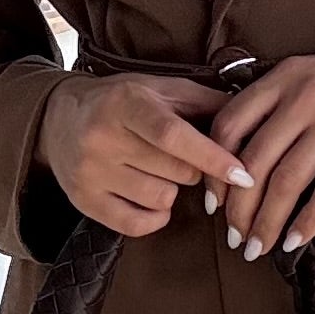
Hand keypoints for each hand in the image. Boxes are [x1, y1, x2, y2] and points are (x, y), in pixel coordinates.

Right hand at [36, 72, 252, 236]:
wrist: (60, 118)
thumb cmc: (123, 102)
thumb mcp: (160, 89)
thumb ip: (206, 102)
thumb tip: (254, 120)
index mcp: (126, 103)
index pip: (174, 136)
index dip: (212, 157)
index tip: (244, 175)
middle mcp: (103, 137)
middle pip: (176, 173)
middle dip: (193, 168)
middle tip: (179, 156)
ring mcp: (90, 172)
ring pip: (161, 199)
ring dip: (171, 190)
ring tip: (154, 169)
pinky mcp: (84, 201)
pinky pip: (138, 224)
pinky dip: (154, 215)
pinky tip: (148, 194)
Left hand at [210, 44, 314, 260]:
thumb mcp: (310, 73)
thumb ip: (277, 102)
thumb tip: (241, 153)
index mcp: (284, 77)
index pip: (230, 125)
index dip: (214, 168)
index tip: (212, 201)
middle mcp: (304, 96)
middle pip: (255, 162)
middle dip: (238, 209)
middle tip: (233, 237)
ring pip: (288, 180)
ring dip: (267, 222)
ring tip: (258, 246)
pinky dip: (308, 221)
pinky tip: (295, 239)